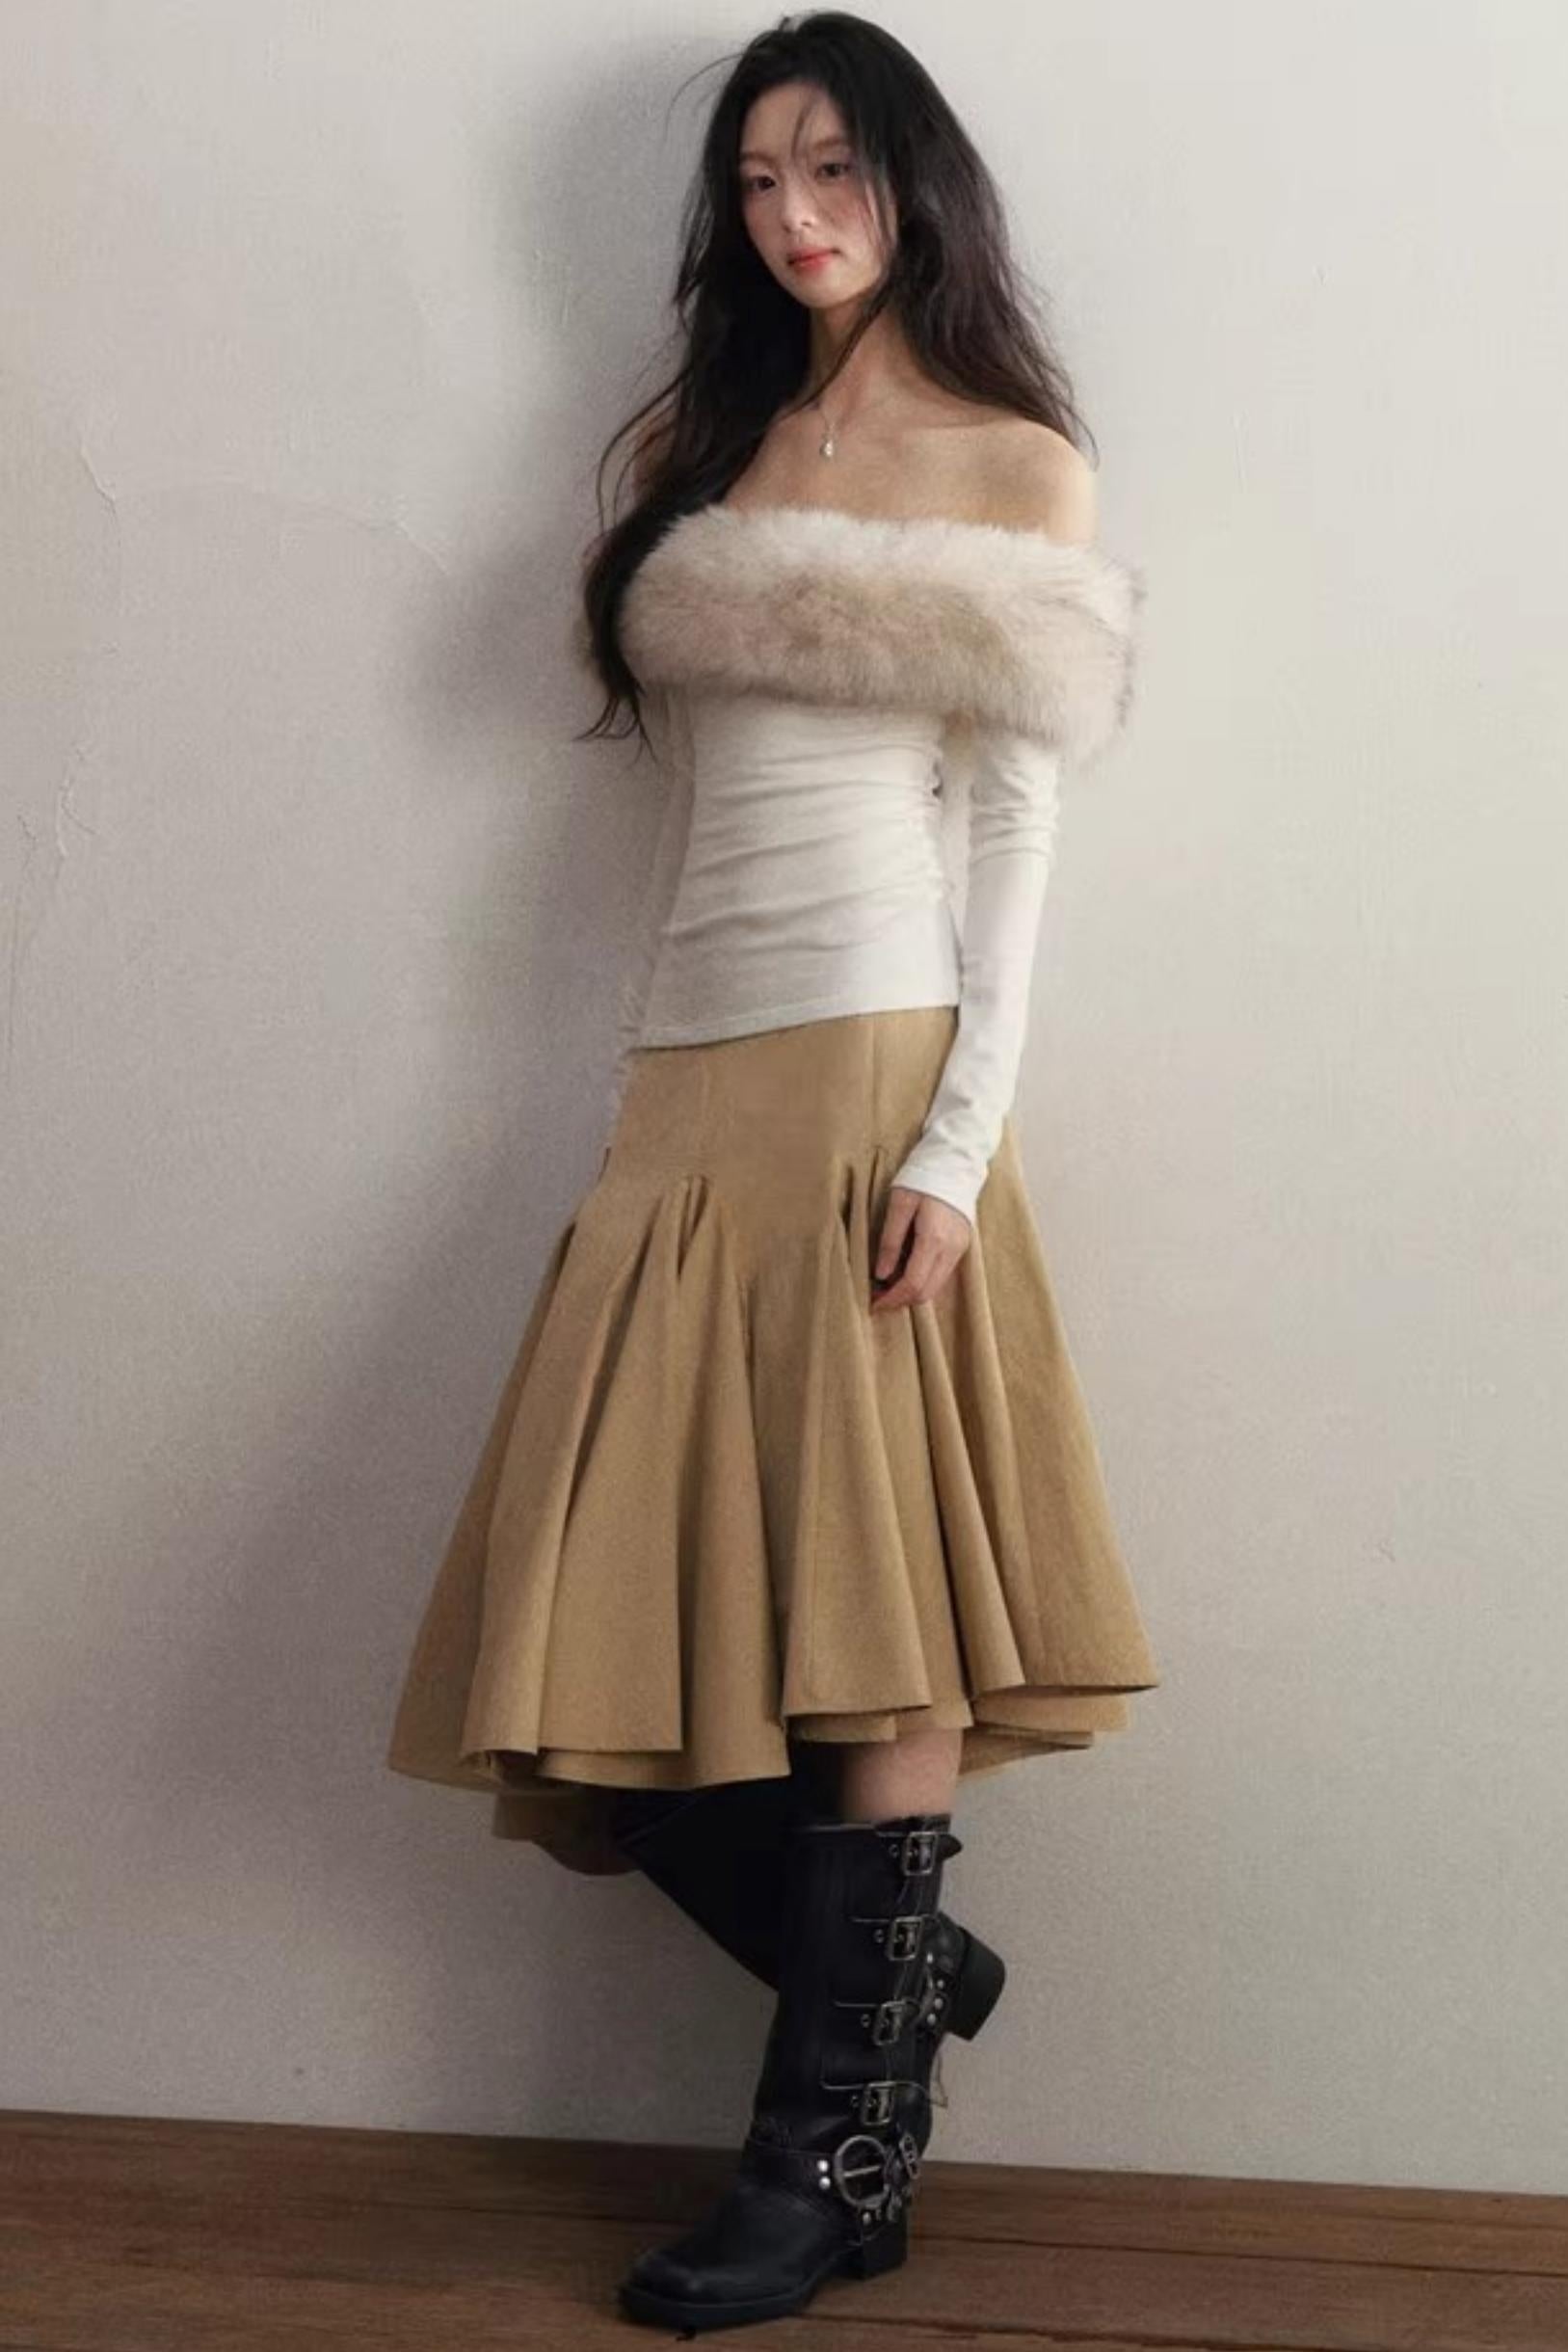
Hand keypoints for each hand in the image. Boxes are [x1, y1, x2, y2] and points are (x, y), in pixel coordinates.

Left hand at [870, 1185, 972, 1313]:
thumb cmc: (922, 1178)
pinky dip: (923, 1281)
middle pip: (926, 1292)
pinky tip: (906, 1272)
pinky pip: (942, 1275)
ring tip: (888, 1286)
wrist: (956, 1161)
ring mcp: (960, 1249)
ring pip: (935, 1287)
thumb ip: (889, 1241)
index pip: (912, 1283)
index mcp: (933, 1239)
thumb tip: (880, 1274)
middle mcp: (951, 1249)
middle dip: (901, 1300)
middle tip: (877, 1297)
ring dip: (912, 1293)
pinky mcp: (962, 1245)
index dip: (891, 1298)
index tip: (873, 1303)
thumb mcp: (899, 1204)